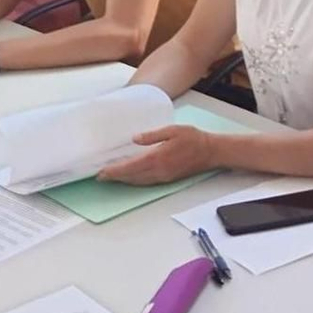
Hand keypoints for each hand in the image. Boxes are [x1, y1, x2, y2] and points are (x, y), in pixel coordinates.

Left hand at [98, 125, 223, 184]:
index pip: (130, 167)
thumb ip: (152, 135)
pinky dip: (135, 180)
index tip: (102, 172)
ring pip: (138, 181)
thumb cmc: (193, 138)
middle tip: (100, 176)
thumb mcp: (172, 130)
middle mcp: (159, 171)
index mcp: (158, 158)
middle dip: (115, 177)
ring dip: (124, 180)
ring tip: (111, 176)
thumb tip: (135, 139)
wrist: (211, 152)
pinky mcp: (167, 178)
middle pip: (132, 177)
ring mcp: (163, 176)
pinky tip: (129, 176)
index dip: (115, 171)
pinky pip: (146, 181)